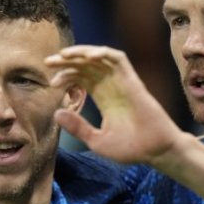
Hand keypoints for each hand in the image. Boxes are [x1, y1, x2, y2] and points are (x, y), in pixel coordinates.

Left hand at [46, 46, 182, 164]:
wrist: (155, 151)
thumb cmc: (131, 148)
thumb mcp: (96, 140)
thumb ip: (77, 127)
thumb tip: (56, 113)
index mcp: (104, 98)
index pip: (81, 78)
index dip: (66, 76)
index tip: (52, 83)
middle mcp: (112, 86)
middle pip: (87, 65)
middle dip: (67, 61)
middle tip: (48, 62)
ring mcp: (122, 82)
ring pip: (100, 58)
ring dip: (81, 53)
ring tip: (63, 55)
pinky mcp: (132, 81)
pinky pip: (118, 59)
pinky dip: (103, 53)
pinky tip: (87, 56)